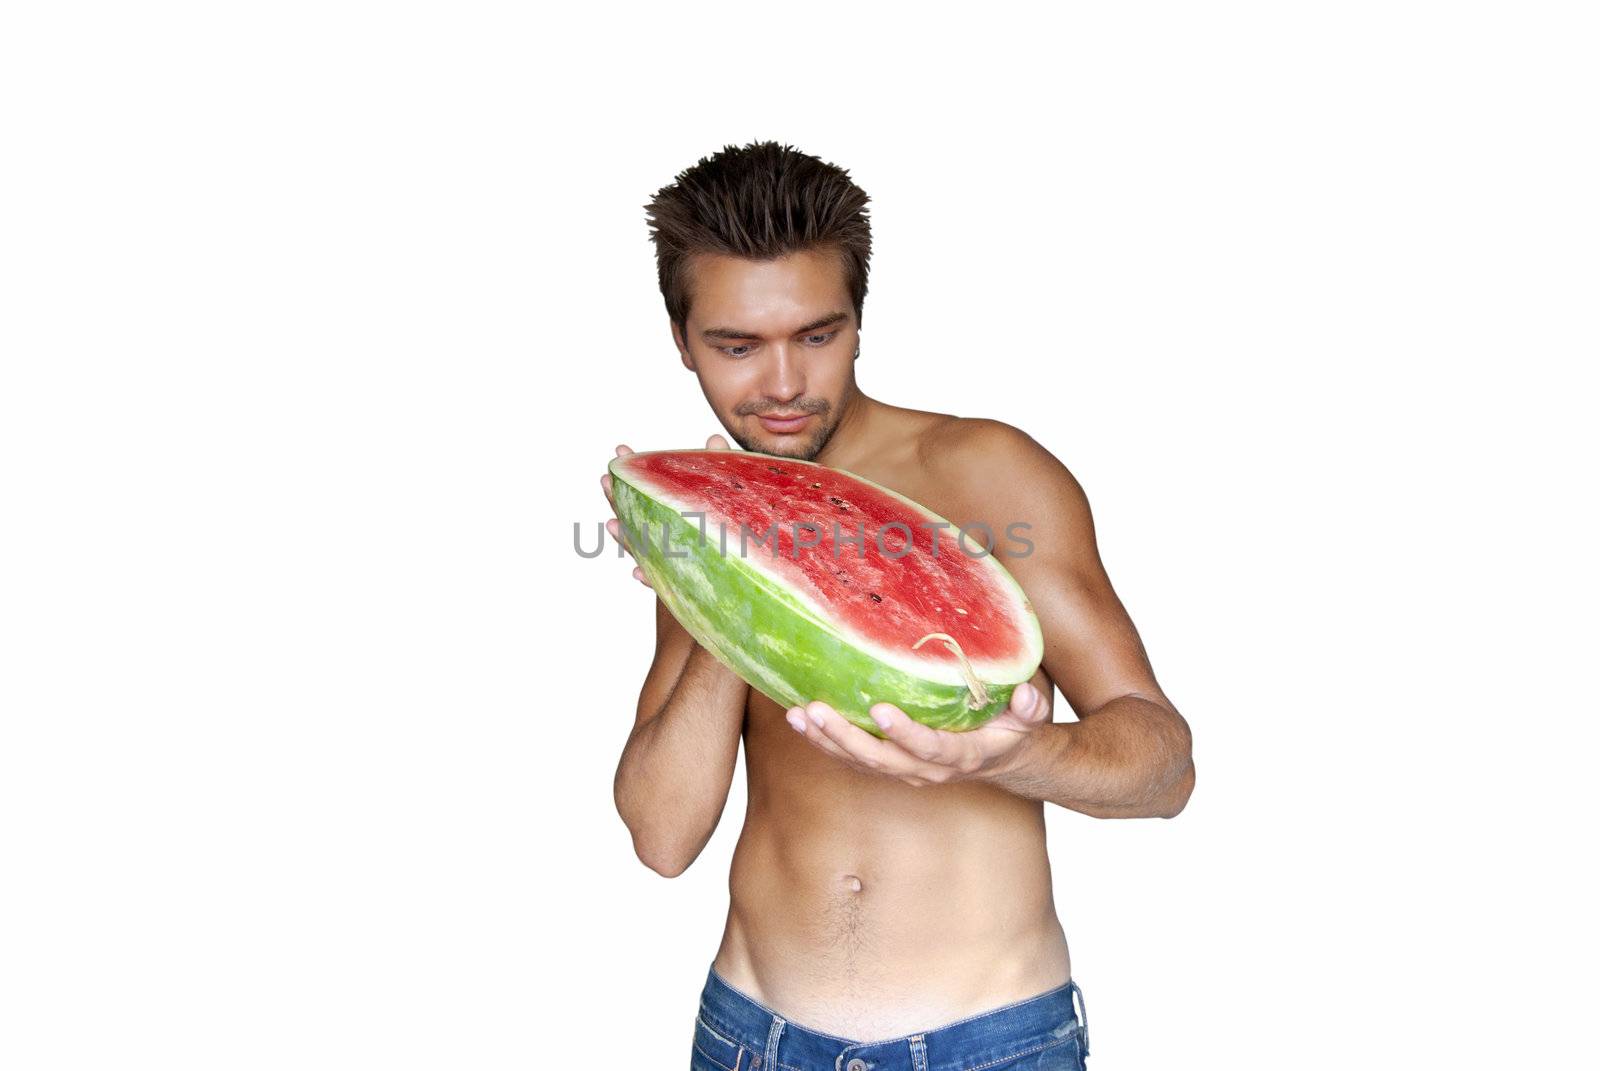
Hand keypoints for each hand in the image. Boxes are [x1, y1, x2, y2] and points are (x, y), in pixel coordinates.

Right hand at [601, 435, 730, 587]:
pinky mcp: (681, 582)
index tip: (620, 450)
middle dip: (617, 497)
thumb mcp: (727, 493)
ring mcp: (668, 557)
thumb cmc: (730, 526)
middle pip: (633, 514)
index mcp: (671, 508)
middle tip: (606, 479)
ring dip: (624, 537)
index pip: (647, 486)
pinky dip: (649, 578)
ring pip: (640, 547)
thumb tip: (714, 439)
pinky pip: (661, 583)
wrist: (743, 569)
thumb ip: (719, 469)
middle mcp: (664, 532)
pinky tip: (638, 572)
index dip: (632, 468)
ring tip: (612, 524)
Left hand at [783, 677, 1054, 786]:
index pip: (932, 748)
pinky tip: (800, 721)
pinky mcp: (891, 767)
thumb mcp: (1029, 718)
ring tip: (798, 714)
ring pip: (861, 762)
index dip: (907, 734)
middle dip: (846, 736)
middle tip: (815, 709)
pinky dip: (825, 743)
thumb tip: (1026, 696)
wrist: (1004, 760)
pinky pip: (853, 760)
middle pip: (882, 760)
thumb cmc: (1012, 729)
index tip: (882, 711)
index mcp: (963, 755)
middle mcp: (929, 769)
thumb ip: (1029, 707)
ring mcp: (907, 771)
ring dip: (827, 740)